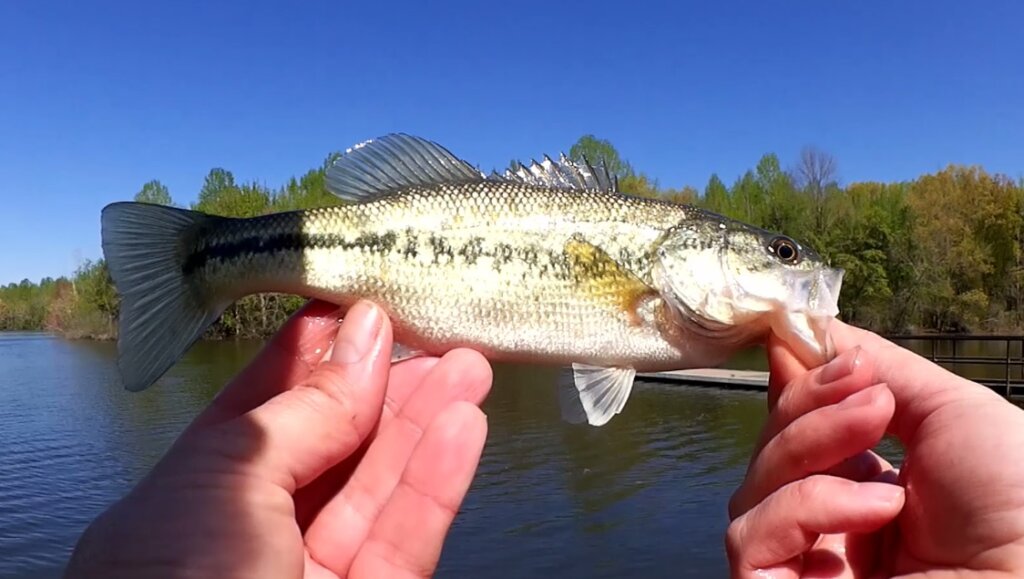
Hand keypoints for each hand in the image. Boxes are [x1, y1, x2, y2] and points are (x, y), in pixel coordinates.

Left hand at [65, 299, 493, 578]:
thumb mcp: (224, 481)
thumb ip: (302, 413)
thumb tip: (361, 338)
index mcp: (188, 504)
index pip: (258, 414)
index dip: (310, 359)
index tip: (359, 308)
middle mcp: (251, 540)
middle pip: (331, 448)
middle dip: (384, 387)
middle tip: (430, 330)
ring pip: (379, 491)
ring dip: (426, 424)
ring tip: (469, 363)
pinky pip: (407, 539)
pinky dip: (438, 482)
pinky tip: (466, 425)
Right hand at [726, 319, 1023, 577]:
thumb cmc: (1020, 503)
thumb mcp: (951, 412)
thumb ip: (877, 369)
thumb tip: (803, 327)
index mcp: (865, 490)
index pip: (793, 431)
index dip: (796, 388)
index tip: (806, 344)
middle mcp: (831, 528)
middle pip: (766, 455)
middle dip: (808, 410)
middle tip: (869, 400)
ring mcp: (807, 566)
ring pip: (749, 492)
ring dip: (808, 451)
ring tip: (881, 460)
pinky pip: (748, 540)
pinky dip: (802, 510)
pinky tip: (873, 511)